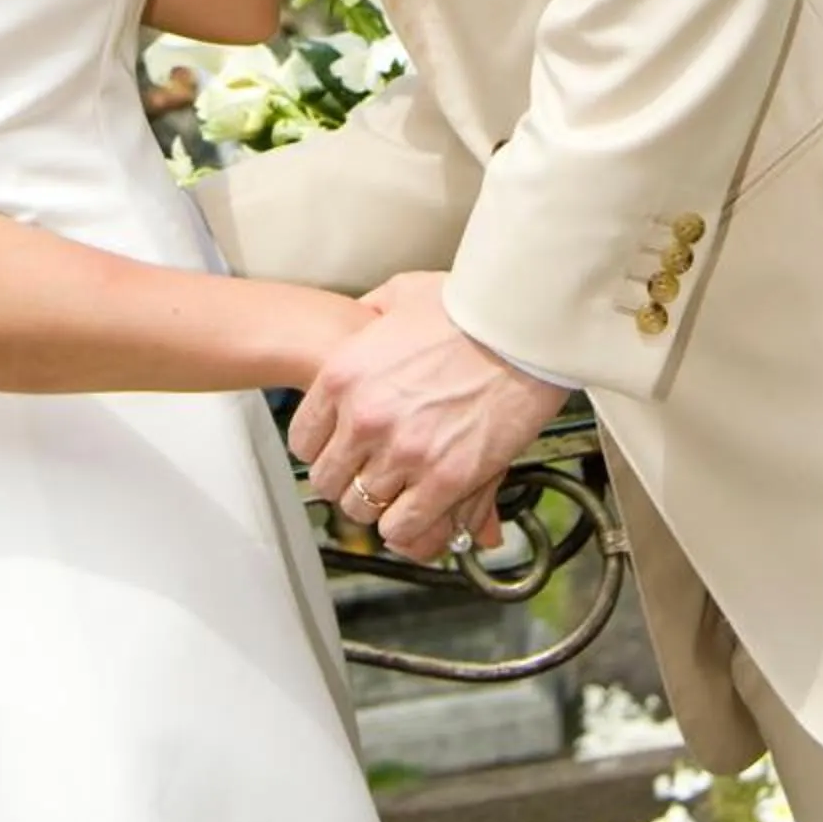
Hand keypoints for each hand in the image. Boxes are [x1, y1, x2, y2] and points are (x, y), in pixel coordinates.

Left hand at [289, 271, 564, 563]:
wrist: (519, 329)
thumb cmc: (467, 309)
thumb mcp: (401, 295)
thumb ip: (370, 313)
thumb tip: (362, 320)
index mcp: (343, 375)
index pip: (303, 441)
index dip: (322, 449)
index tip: (340, 450)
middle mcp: (365, 417)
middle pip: (328, 481)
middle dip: (348, 480)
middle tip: (369, 474)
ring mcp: (403, 451)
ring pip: (362, 508)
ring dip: (378, 504)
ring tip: (397, 491)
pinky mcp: (444, 478)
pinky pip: (402, 526)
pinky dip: (407, 526)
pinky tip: (418, 508)